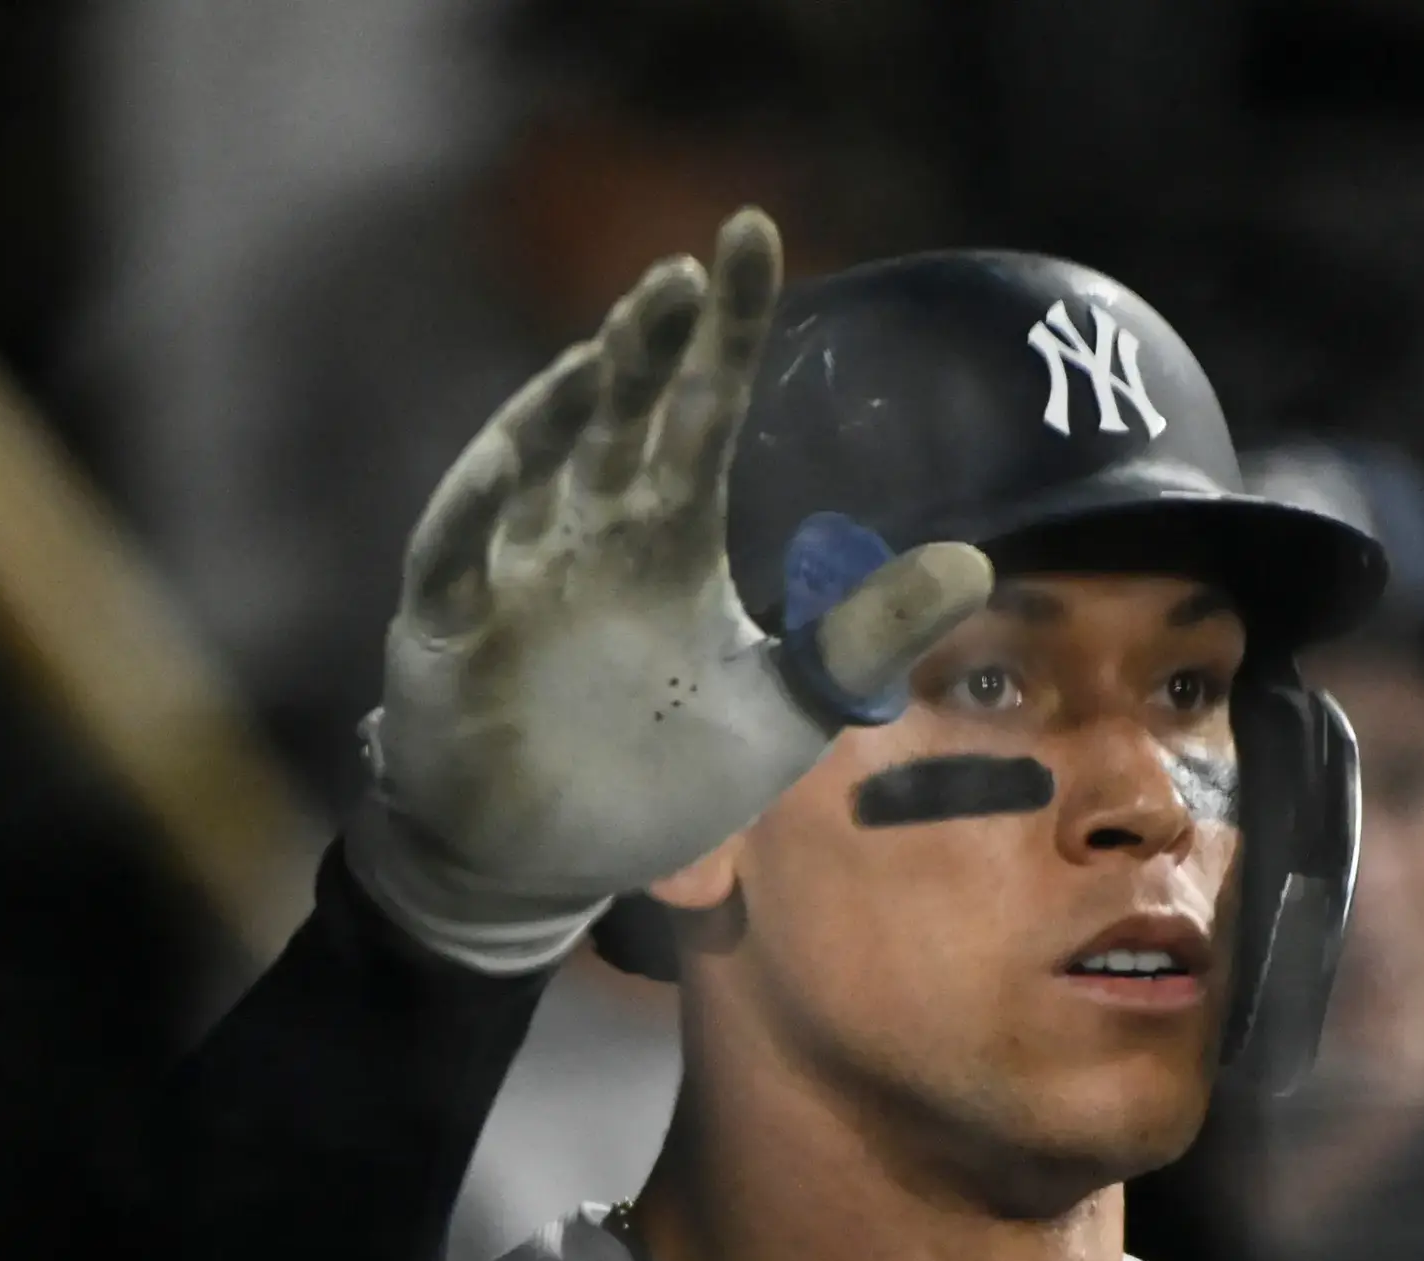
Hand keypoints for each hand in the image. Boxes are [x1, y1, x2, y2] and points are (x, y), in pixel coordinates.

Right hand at [352, 208, 994, 971]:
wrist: (543, 864)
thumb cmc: (655, 777)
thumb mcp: (783, 711)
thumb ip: (864, 637)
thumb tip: (976, 562)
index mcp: (668, 537)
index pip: (704, 410)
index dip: (728, 330)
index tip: (753, 233)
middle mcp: (588, 532)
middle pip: (616, 416)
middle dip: (644, 346)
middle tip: (682, 279)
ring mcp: (512, 573)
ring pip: (529, 461)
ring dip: (560, 406)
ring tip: (606, 353)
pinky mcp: (448, 629)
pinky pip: (454, 554)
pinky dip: (474, 508)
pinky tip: (505, 463)